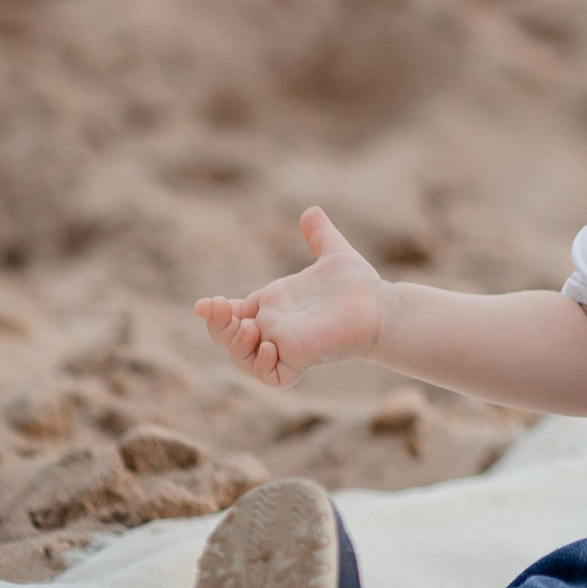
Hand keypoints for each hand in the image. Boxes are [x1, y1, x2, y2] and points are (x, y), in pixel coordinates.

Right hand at [193, 207, 388, 388]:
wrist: (383, 305)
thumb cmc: (359, 285)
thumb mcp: (334, 253)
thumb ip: (319, 235)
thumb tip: (311, 210)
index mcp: (274, 305)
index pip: (233, 313)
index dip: (215, 312)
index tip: (203, 304)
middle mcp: (275, 327)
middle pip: (229, 336)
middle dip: (217, 327)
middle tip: (219, 308)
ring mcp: (286, 345)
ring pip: (244, 359)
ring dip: (234, 346)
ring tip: (246, 327)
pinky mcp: (301, 360)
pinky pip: (273, 376)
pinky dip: (263, 365)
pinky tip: (270, 345)